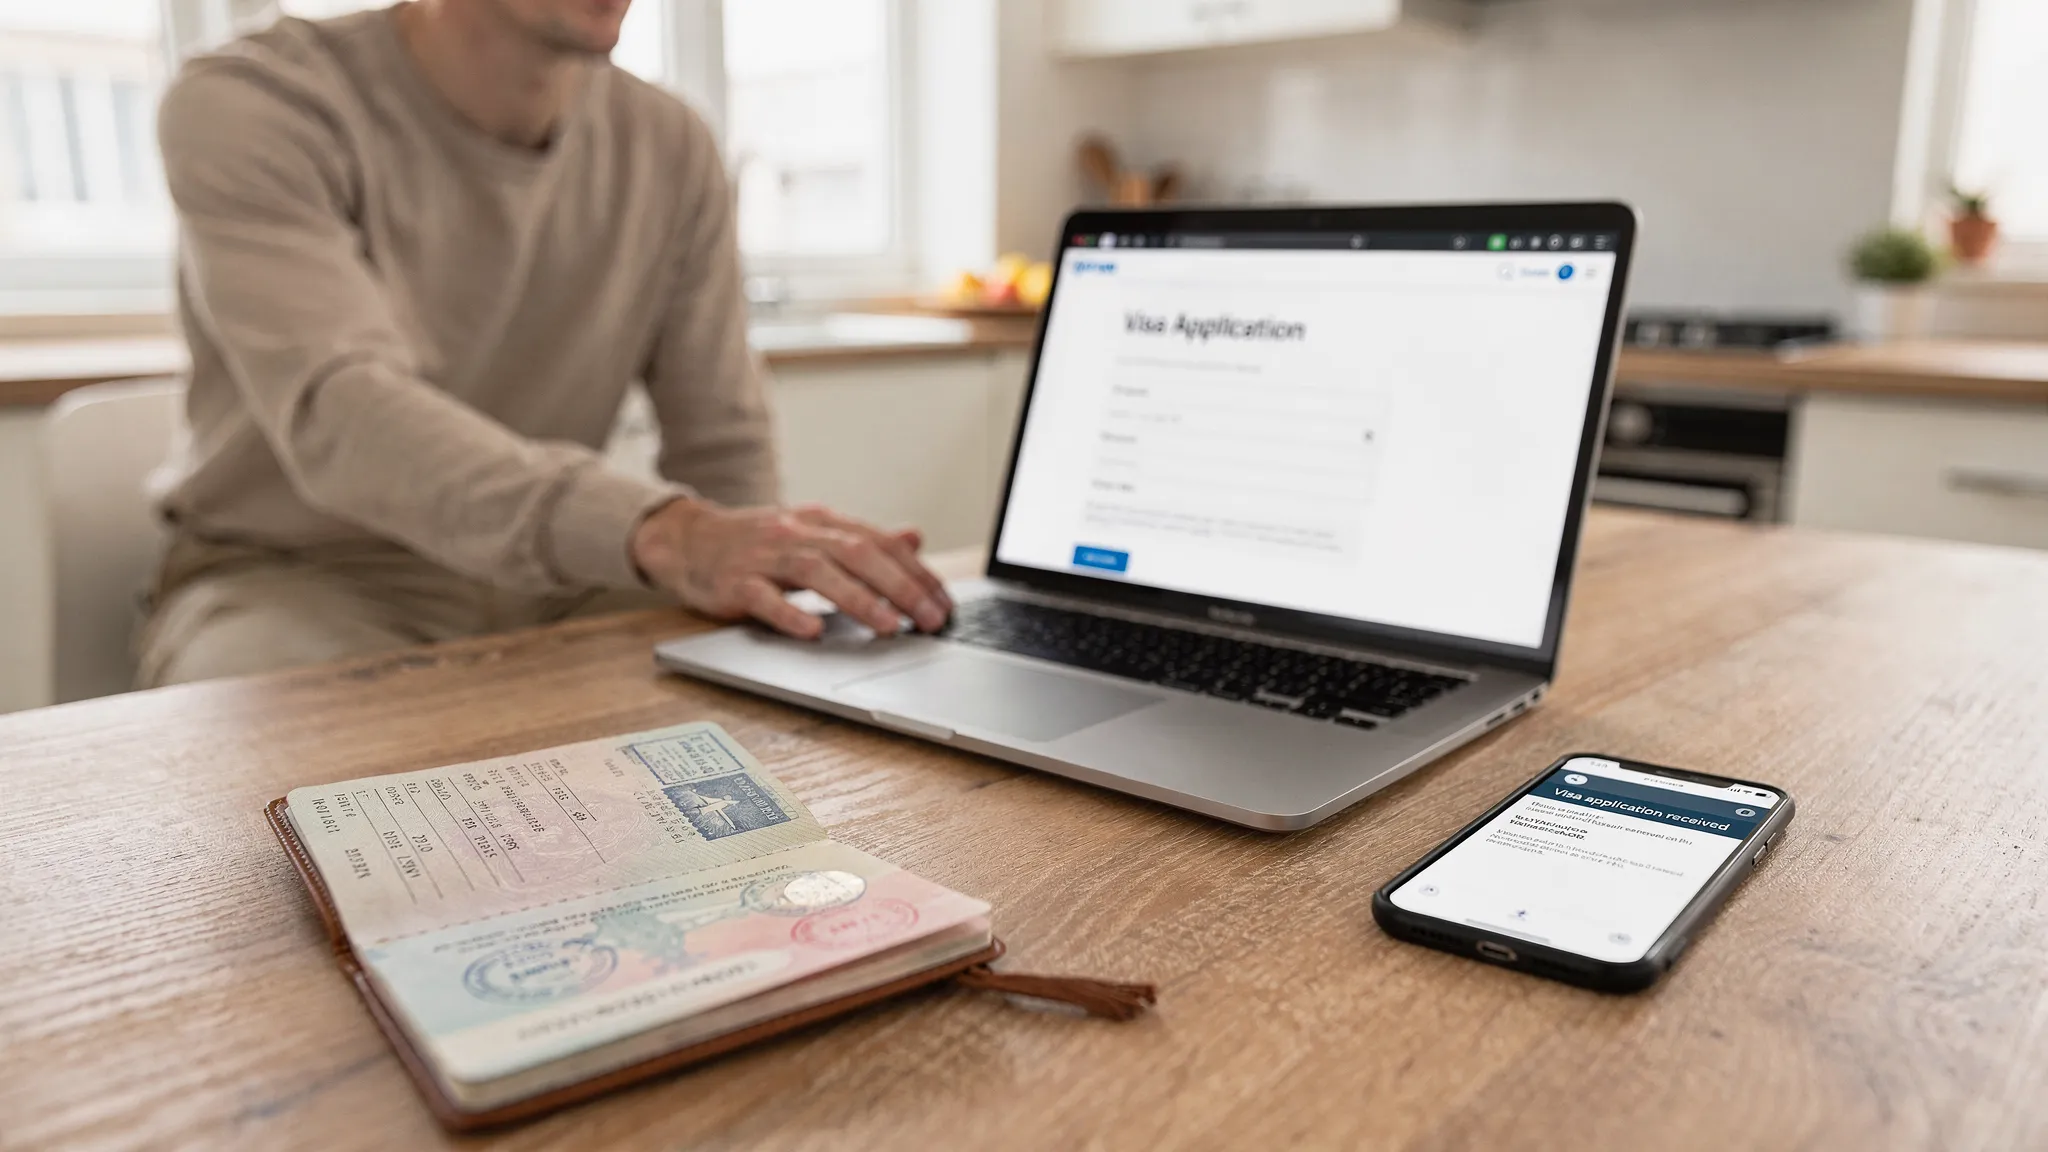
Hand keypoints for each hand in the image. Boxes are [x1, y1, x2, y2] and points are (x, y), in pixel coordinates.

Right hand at [632, 499, 952, 638]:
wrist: (688, 540)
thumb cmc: (757, 544)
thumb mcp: (813, 534)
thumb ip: (862, 539)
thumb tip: (914, 539)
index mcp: (820, 522)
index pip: (878, 543)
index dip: (915, 571)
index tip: (943, 601)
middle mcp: (796, 532)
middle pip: (856, 553)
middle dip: (899, 586)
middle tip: (930, 618)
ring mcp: (764, 556)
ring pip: (817, 572)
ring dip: (857, 600)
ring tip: (888, 626)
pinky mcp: (734, 582)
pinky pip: (763, 598)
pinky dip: (790, 614)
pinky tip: (813, 632)